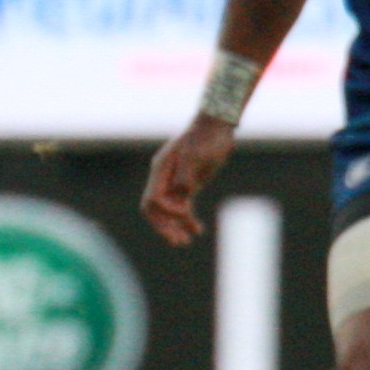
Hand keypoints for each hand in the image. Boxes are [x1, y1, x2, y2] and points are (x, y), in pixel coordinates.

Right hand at [140, 114, 234, 244]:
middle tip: (178, 242)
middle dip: (164, 227)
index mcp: (161, 170)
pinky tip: (198, 230)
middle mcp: (164, 178)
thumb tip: (182, 192)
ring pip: (168, 211)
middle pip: (154, 209)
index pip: (153, 199)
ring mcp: (174, 182)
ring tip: (185, 242)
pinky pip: (182, 207)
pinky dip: (187, 220)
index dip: (166, 212)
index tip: (185, 213)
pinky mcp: (187, 185)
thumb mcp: (197, 155)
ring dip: (174, 227)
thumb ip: (187, 174)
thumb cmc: (206, 138)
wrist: (217, 127)